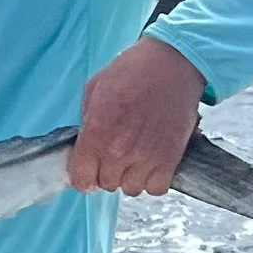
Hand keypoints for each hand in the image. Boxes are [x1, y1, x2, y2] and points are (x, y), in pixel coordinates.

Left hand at [69, 36, 207, 196]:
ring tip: (133, 156)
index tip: (86, 171)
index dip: (81, 176)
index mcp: (96, 134)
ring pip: (130, 188)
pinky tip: (149, 162)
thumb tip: (82, 147)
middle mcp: (119, 151)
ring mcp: (146, 158)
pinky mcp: (170, 159)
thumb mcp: (93, 91)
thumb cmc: (131, 71)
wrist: (171, 64)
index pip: (81, 178)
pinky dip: (152, 179)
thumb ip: (86, 124)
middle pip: (105, 184)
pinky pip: (155, 188)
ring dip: (129, 176)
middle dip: (105, 171)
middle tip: (113, 153)